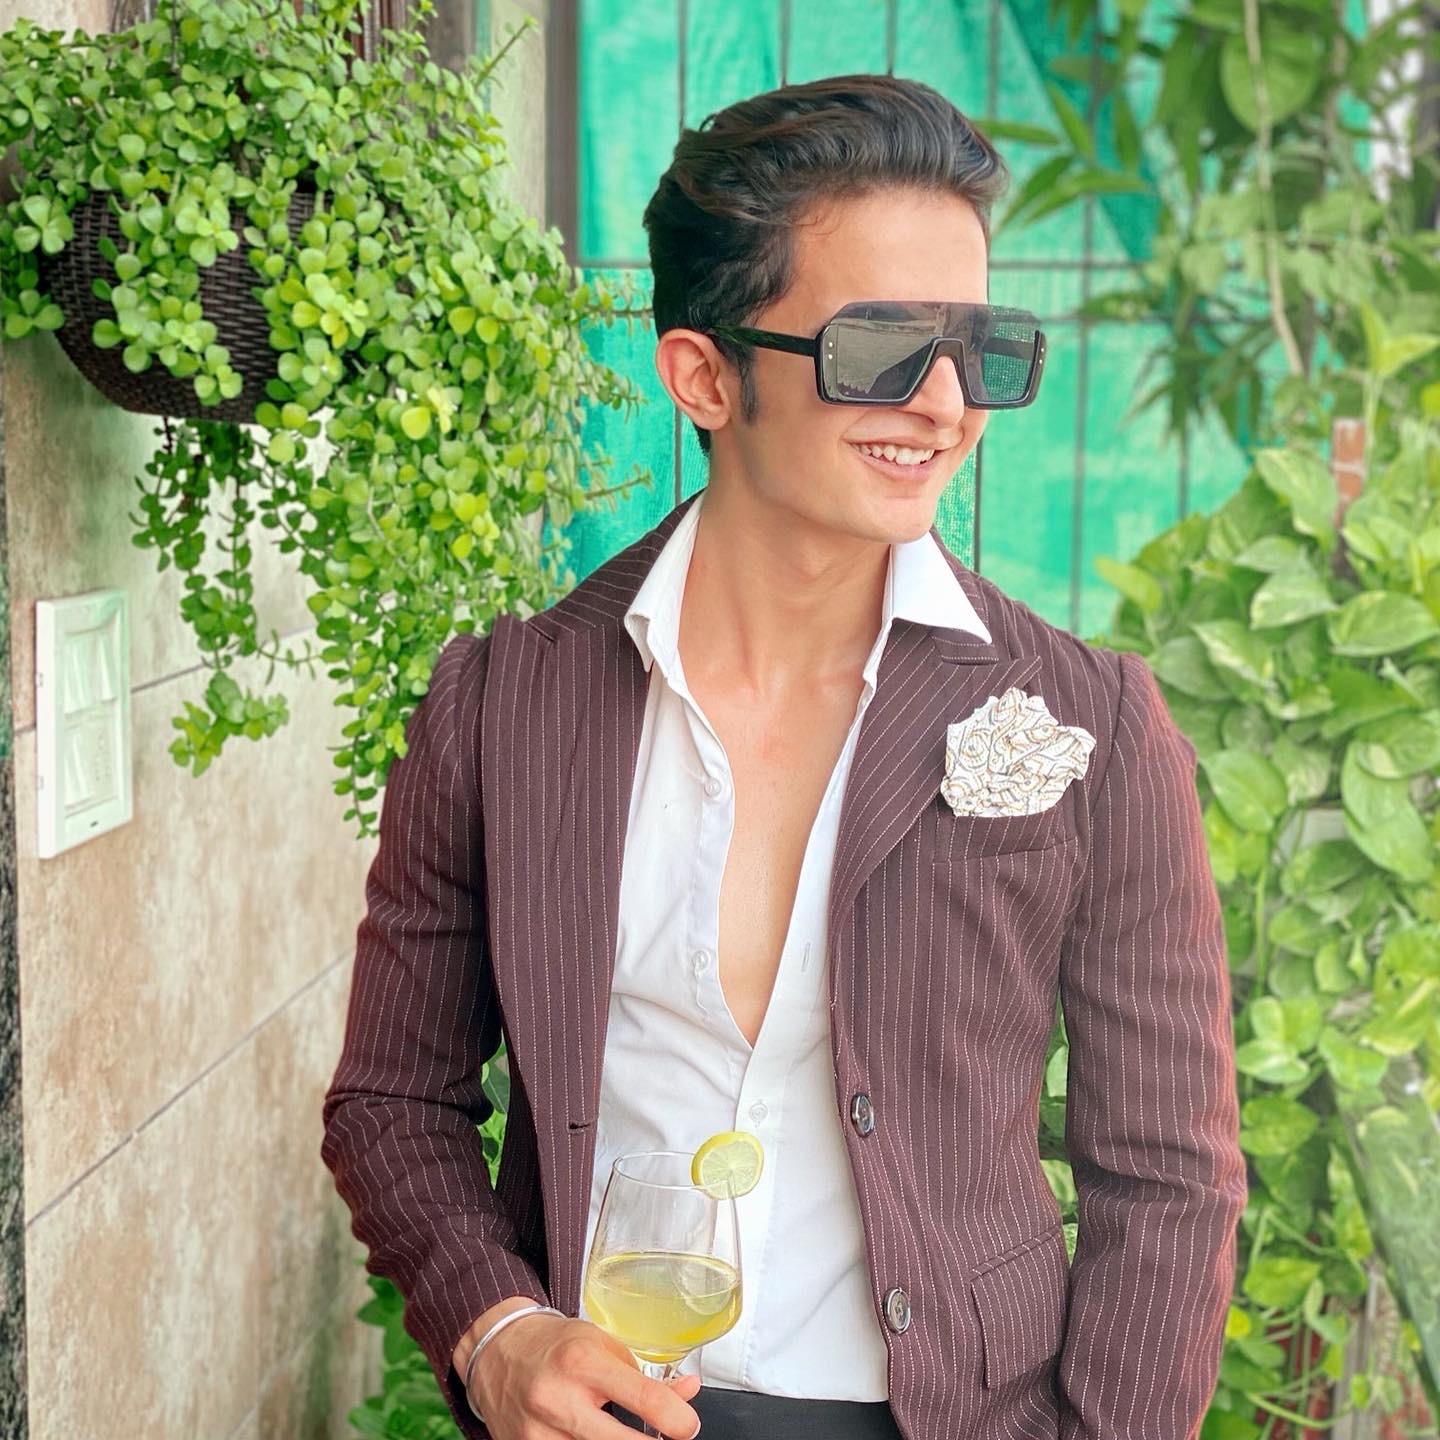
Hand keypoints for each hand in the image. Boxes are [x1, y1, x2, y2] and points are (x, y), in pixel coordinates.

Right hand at [469, 1310, 701, 1439]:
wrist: (499, 1349)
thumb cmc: (556, 1344)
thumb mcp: (603, 1343)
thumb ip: (644, 1373)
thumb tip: (686, 1393)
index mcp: (583, 1361)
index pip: (643, 1397)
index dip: (676, 1418)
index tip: (687, 1425)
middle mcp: (558, 1399)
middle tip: (666, 1436)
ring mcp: (539, 1432)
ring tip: (618, 1427)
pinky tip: (592, 1433)